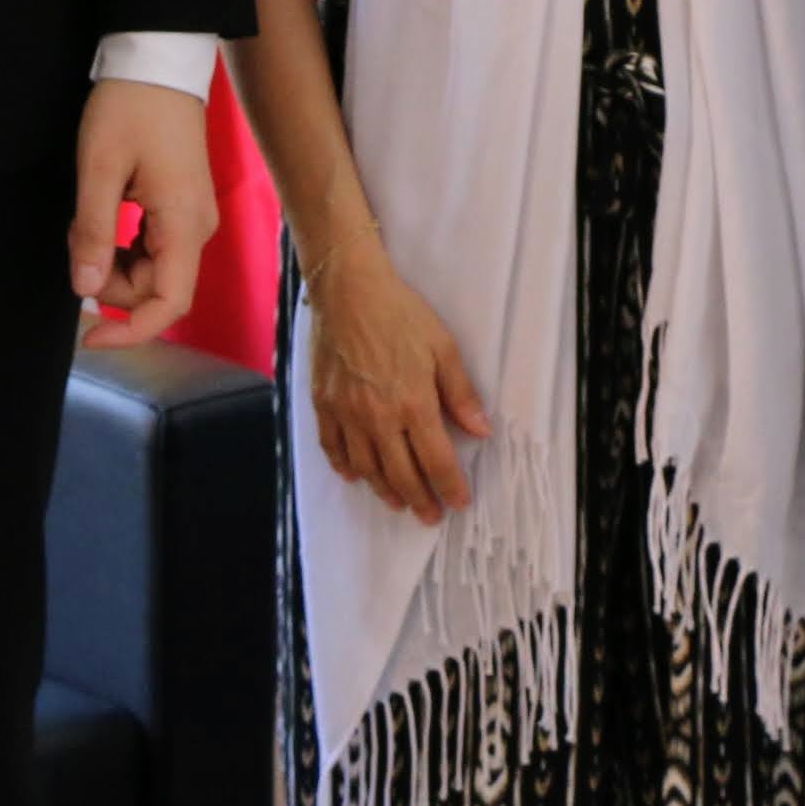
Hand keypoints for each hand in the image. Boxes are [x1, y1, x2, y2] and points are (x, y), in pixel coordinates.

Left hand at [73, 76, 219, 349]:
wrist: (158, 60)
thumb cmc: (130, 108)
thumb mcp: (100, 169)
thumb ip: (96, 233)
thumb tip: (86, 290)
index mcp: (185, 224)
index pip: (169, 304)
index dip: (131, 332)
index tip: (89, 339)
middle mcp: (198, 229)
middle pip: (155, 289)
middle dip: (109, 282)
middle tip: (76, 239)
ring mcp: (193, 218)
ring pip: (151, 270)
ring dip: (112, 262)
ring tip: (85, 220)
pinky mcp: (182, 207)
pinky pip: (153, 248)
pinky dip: (122, 245)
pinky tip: (100, 215)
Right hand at [302, 227, 489, 523]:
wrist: (348, 290)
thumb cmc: (400, 314)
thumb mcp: (443, 347)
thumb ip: (461, 393)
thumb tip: (481, 429)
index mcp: (413, 403)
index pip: (436, 460)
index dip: (450, 487)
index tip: (459, 502)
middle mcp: (378, 417)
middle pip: (401, 474)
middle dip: (420, 500)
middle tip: (430, 515)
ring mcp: (347, 413)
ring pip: (367, 468)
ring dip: (385, 491)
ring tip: (399, 502)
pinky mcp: (323, 404)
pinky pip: (333, 448)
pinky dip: (346, 468)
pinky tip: (356, 476)